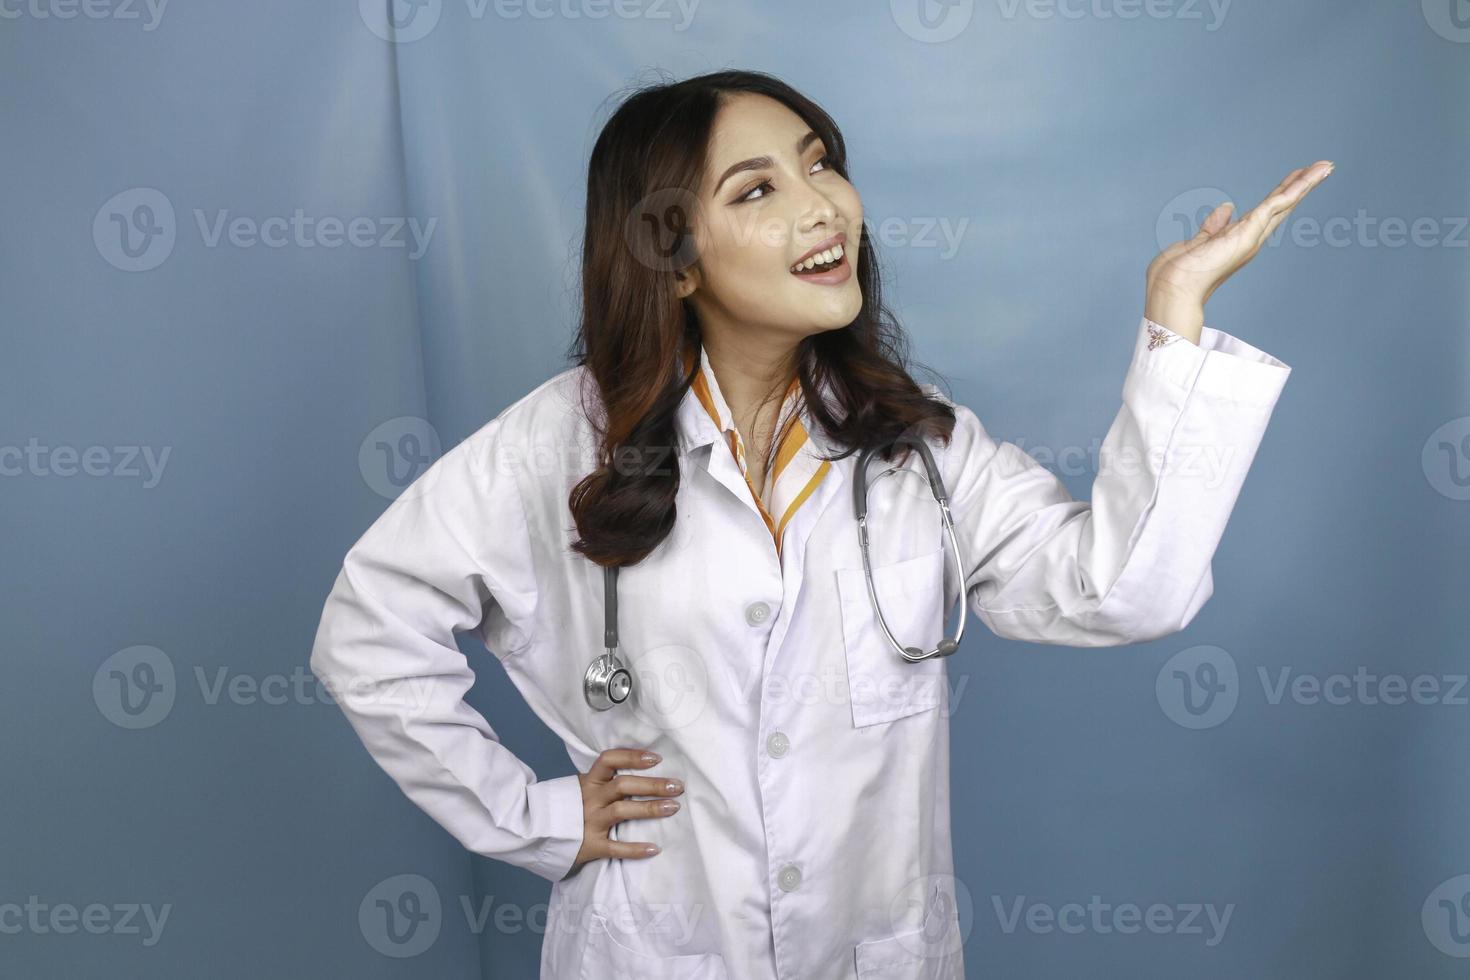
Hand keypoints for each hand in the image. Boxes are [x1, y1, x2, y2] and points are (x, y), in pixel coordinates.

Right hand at [564, 747, 682, 877]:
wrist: (534, 835)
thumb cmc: (567, 809)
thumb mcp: (580, 788)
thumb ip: (602, 781)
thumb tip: (637, 769)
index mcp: (588, 782)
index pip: (609, 760)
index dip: (633, 757)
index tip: (656, 759)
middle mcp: (590, 799)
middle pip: (624, 786)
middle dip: (653, 785)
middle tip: (677, 786)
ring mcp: (590, 822)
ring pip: (622, 811)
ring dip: (650, 808)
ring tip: (673, 807)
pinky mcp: (590, 845)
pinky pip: (615, 848)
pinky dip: (635, 849)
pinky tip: (654, 849)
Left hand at [1145, 160, 1334, 334]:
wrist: (1172, 287)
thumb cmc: (1178, 272)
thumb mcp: (1198, 241)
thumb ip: (1214, 227)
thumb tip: (1226, 207)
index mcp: (1238, 240)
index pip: (1265, 212)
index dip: (1282, 194)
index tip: (1296, 177)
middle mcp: (1250, 239)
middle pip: (1282, 206)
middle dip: (1302, 186)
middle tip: (1323, 168)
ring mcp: (1251, 236)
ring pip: (1284, 203)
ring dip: (1305, 183)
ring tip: (1325, 166)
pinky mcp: (1249, 232)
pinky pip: (1276, 204)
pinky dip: (1295, 189)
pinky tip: (1310, 175)